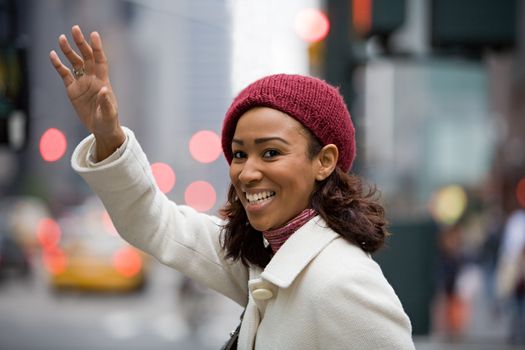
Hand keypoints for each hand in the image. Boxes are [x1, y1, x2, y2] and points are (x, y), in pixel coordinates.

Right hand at [50, 25, 124, 160]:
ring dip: (69, 51)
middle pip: (86, 57)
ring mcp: (82, 83)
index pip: (100, 60)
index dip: (97, 48)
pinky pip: (64, 74)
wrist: (101, 129)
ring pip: (74, 63)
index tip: (94, 34)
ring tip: (61, 38)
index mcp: (103, 81)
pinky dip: (58, 65)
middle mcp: (92, 79)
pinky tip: (53, 55)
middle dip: (81, 43)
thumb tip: (104, 90)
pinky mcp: (72, 90)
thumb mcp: (109, 114)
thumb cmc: (109, 121)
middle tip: (74, 29)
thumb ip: (106, 103)